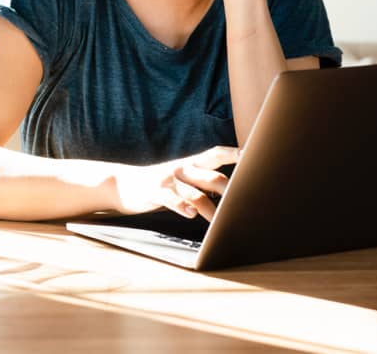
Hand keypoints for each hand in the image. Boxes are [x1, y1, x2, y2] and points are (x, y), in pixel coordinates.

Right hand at [111, 146, 239, 221]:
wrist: (125, 183)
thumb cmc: (162, 183)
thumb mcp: (183, 177)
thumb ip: (203, 181)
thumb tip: (231, 192)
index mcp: (191, 163)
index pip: (215, 154)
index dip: (233, 154)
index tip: (250, 155)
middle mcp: (183, 168)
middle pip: (212, 177)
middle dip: (229, 191)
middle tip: (244, 204)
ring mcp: (170, 179)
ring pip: (196, 192)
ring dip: (211, 209)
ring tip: (223, 222)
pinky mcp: (156, 191)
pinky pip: (172, 198)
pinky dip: (182, 206)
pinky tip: (191, 214)